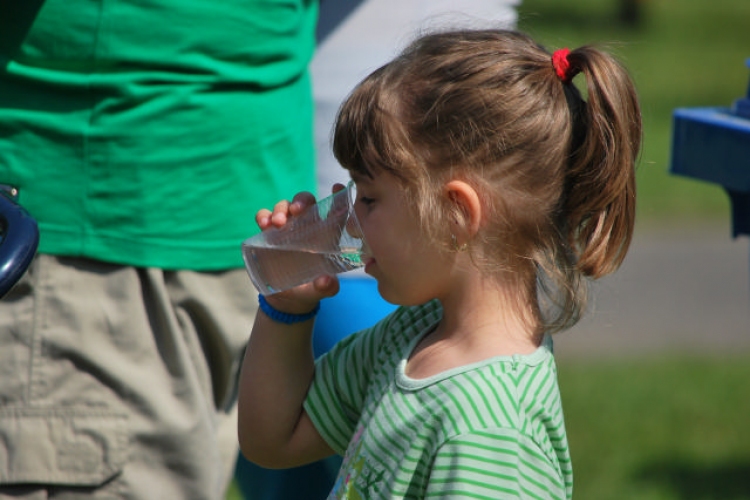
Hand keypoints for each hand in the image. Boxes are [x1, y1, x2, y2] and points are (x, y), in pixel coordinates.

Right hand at [254, 187, 345, 312]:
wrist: (288, 298)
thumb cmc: (311, 288)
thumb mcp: (321, 289)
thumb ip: (327, 286)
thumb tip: (326, 281)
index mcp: (325, 234)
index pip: (334, 210)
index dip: (338, 196)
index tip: (338, 187)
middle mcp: (307, 227)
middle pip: (306, 202)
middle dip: (301, 201)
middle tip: (297, 211)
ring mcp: (287, 228)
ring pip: (284, 206)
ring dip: (281, 209)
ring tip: (278, 223)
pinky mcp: (269, 234)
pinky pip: (264, 217)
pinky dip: (263, 215)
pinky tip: (264, 224)